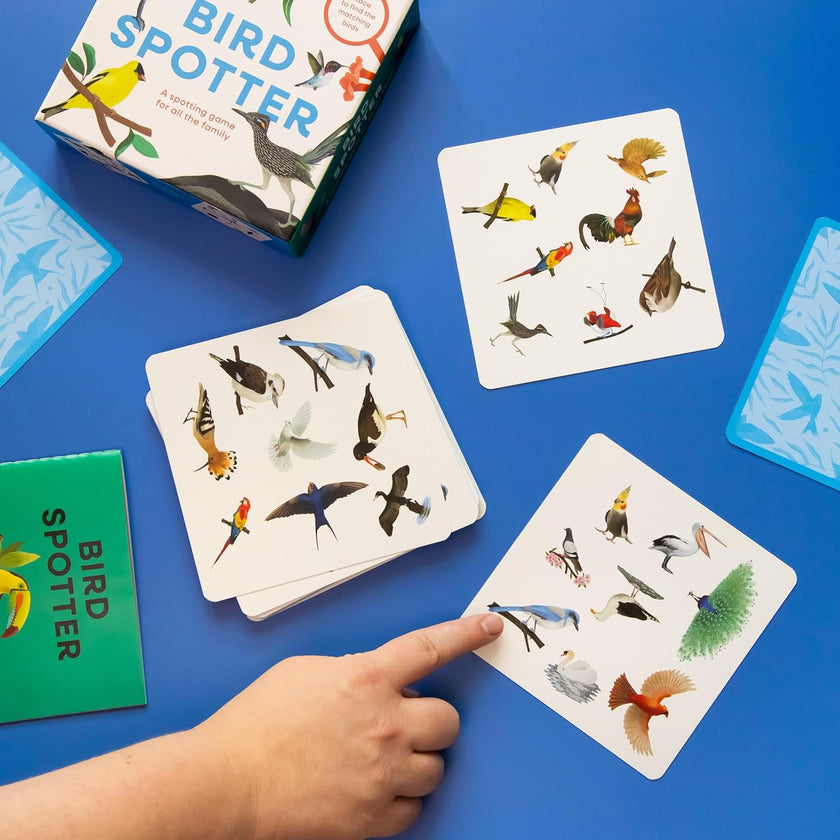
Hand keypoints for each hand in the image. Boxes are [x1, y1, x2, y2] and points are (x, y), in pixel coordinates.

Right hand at [196, 612, 503, 839]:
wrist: (227, 781)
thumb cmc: (256, 721)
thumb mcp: (305, 672)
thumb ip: (351, 671)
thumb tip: (376, 679)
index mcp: (366, 678)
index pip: (431, 647)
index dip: (466, 634)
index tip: (489, 627)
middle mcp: (385, 724)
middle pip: (448, 720)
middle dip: (432, 721)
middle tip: (405, 725)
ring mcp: (382, 774)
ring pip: (435, 768)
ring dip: (416, 762)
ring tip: (383, 762)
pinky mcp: (372, 818)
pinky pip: (414, 809)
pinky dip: (400, 801)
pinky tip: (374, 792)